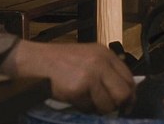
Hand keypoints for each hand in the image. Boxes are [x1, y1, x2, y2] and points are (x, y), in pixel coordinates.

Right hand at [0, 40, 134, 114]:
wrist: (34, 60)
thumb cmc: (59, 61)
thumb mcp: (87, 56)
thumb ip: (105, 69)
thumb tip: (122, 92)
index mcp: (105, 53)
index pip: (128, 78)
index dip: (129, 94)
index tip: (126, 104)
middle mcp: (100, 62)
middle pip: (124, 92)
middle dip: (119, 105)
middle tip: (111, 110)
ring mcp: (90, 75)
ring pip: (108, 104)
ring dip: (99, 109)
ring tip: (87, 102)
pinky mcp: (78, 88)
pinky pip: (89, 108)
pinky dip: (83, 108)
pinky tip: (74, 100)